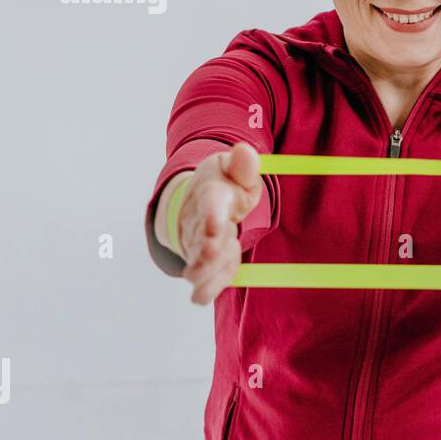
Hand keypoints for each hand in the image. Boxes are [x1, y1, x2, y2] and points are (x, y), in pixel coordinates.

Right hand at [174, 141, 262, 304]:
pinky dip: (210, 289)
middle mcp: (199, 225)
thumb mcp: (233, 169)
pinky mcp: (203, 268)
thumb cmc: (222, 185)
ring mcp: (198, 248)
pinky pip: (203, 286)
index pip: (209, 206)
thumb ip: (243, 165)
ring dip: (210, 272)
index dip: (211, 216)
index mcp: (211, 196)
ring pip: (198, 269)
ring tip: (220, 268)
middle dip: (206, 251)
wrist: (195, 203)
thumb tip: (245, 151)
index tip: (216, 226)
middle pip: (200, 243)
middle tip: (213, 252)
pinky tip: (217, 285)